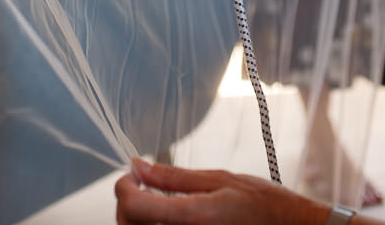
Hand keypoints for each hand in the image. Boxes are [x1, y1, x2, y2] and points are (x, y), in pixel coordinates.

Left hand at [115, 159, 327, 224]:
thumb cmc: (262, 205)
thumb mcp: (219, 179)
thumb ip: (174, 177)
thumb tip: (139, 167)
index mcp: (193, 217)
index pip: (133, 208)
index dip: (123, 187)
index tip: (130, 174)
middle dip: (126, 201)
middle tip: (139, 183)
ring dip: (136, 215)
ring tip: (153, 197)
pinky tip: (165, 214)